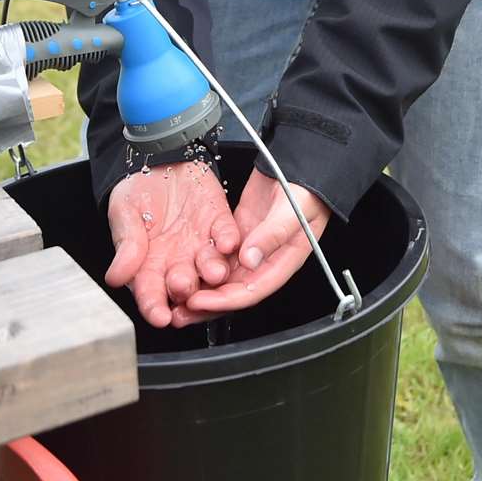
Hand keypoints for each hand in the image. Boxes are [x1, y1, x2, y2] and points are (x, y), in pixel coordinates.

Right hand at [106, 160, 241, 328]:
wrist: (158, 158)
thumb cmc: (137, 190)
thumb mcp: (124, 213)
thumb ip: (125, 245)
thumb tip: (116, 278)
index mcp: (150, 265)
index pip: (151, 293)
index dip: (154, 306)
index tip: (160, 316)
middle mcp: (178, 261)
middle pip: (185, 285)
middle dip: (185, 289)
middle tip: (183, 285)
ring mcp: (201, 245)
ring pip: (210, 267)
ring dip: (212, 271)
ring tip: (213, 271)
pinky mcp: (220, 225)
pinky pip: (228, 236)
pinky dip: (228, 239)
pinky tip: (226, 241)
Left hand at [175, 166, 331, 325]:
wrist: (300, 168)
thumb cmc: (306, 191)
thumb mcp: (292, 211)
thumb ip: (272, 235)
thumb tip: (250, 260)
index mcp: (283, 263)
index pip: (252, 291)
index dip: (225, 300)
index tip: (200, 302)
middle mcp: (265, 262)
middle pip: (234, 291)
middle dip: (207, 303)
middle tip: (180, 312)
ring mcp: (250, 249)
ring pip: (223, 277)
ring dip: (202, 288)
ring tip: (175, 296)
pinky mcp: (238, 235)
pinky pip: (218, 256)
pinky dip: (202, 264)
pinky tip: (183, 269)